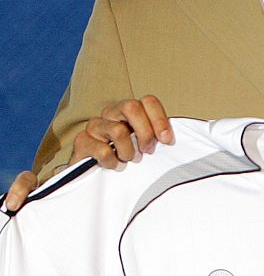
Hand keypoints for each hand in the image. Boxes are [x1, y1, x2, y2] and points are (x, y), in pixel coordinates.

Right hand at [3, 95, 172, 212]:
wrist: (91, 174)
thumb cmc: (123, 157)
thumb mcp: (144, 144)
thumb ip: (156, 136)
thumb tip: (170, 139)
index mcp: (129, 111)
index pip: (148, 101)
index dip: (160, 120)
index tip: (168, 141)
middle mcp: (111, 113)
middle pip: (132, 107)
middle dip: (145, 132)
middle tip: (147, 151)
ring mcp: (95, 126)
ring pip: (118, 130)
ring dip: (128, 152)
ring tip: (128, 160)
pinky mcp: (82, 142)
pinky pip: (103, 151)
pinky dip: (113, 162)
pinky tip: (115, 166)